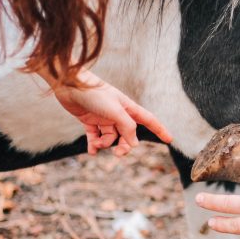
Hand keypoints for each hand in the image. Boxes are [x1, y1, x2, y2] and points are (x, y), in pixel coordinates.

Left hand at [52, 69, 171, 155]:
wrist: (69, 85)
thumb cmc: (94, 93)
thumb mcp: (114, 111)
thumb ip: (127, 127)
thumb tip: (134, 144)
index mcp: (127, 107)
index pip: (148, 120)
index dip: (160, 130)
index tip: (170, 140)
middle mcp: (117, 113)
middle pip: (128, 135)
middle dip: (124, 146)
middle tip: (117, 154)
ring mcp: (103, 117)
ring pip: (110, 137)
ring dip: (104, 144)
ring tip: (96, 144)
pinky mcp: (89, 120)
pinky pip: (95, 137)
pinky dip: (94, 145)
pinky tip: (91, 151)